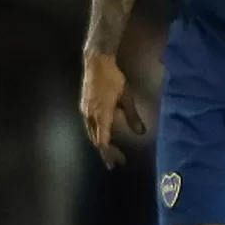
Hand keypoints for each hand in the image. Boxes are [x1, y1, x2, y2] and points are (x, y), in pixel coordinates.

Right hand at [80, 51, 146, 168]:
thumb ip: (132, 116)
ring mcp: (84, 110)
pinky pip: (89, 124)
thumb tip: (141, 133)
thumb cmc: (113, 78)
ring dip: (101, 142)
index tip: (117, 162)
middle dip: (106, 152)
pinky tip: (104, 132)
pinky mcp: (83, 105)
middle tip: (117, 160)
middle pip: (96, 140)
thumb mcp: (126, 97)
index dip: (109, 154)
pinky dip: (97, 133)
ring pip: (91, 133)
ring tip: (111, 150)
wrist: (96, 61)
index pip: (103, 142)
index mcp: (101, 115)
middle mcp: (89, 116)